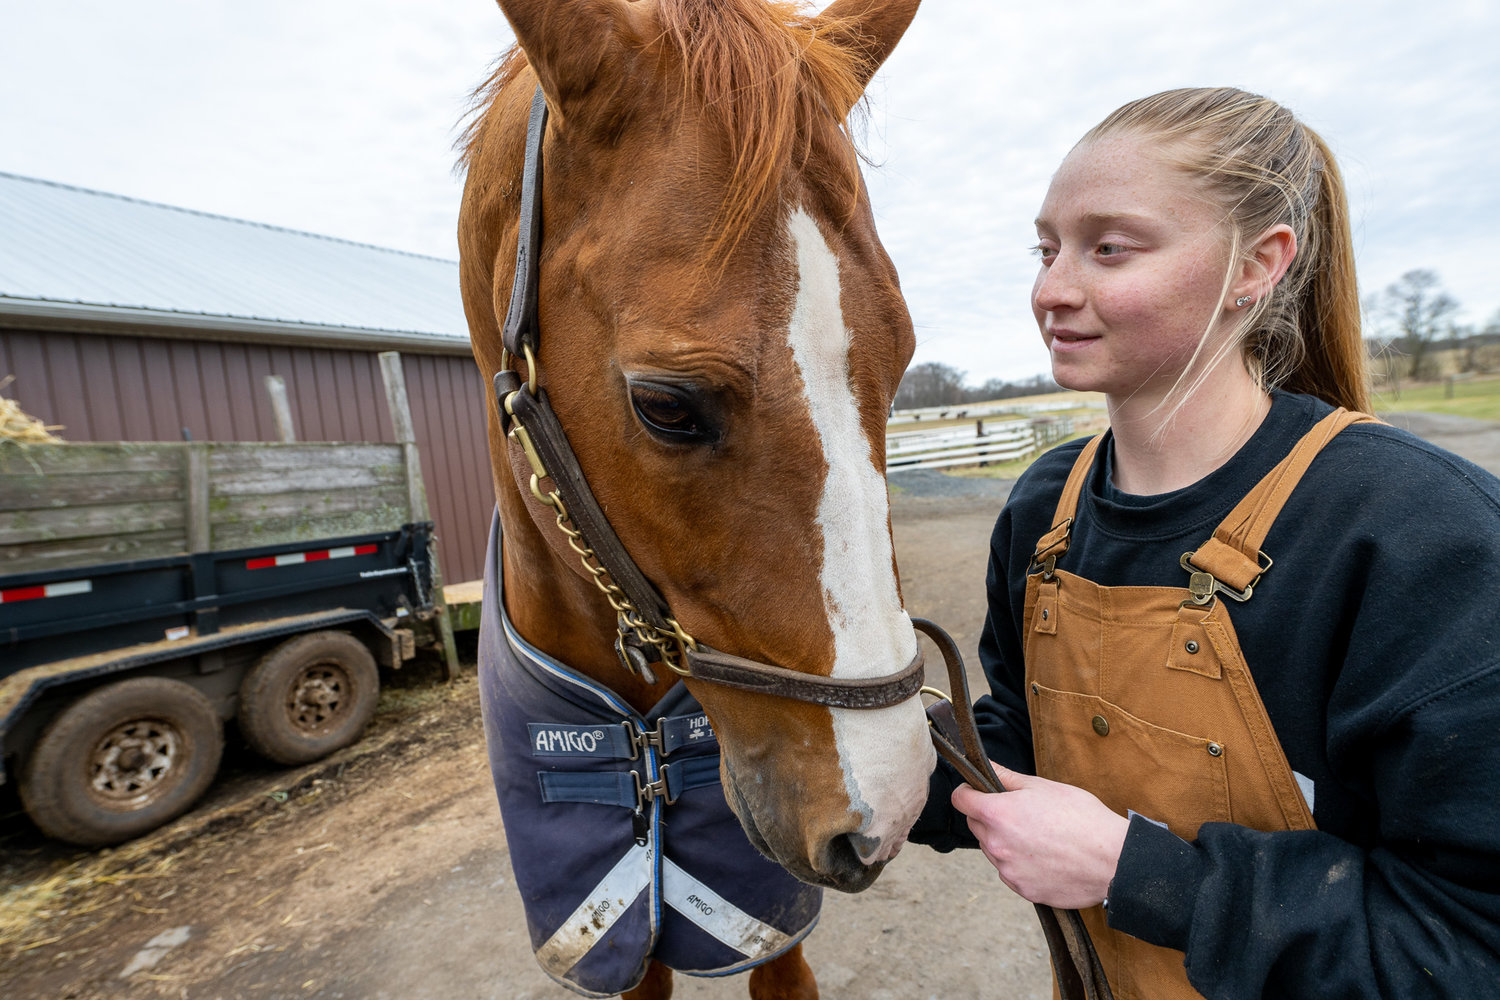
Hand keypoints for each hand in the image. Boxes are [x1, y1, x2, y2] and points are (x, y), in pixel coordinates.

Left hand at [951, 762, 1128, 909]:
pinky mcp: (1023, 890)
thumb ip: (1007, 778)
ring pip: (993, 851)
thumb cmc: (1083, 819)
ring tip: (1039, 837)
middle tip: (1021, 813)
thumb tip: (984, 765)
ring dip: (1005, 842)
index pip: (960, 800)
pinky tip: (1045, 857)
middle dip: (990, 817)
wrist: (1113, 861)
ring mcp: (1009, 871)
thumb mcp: (1044, 787)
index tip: (979, 791)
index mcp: (998, 814)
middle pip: (976, 826)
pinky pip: (1011, 873)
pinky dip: (1021, 864)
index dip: (969, 792)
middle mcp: (996, 845)